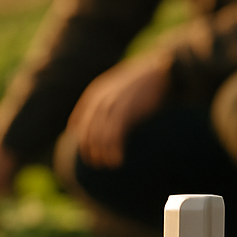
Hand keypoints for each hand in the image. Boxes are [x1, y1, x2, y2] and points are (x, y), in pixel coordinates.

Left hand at [68, 50, 171, 168]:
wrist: (159, 71)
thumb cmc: (141, 83)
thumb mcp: (115, 89)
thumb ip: (105, 103)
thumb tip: (102, 123)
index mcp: (93, 95)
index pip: (77, 121)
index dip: (81, 138)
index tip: (89, 151)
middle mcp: (99, 101)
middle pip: (86, 132)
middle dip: (89, 151)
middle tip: (97, 164)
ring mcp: (111, 106)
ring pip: (99, 137)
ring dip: (102, 154)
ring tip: (110, 165)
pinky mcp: (125, 112)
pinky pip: (114, 137)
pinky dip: (114, 151)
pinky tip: (118, 160)